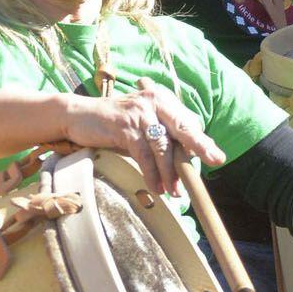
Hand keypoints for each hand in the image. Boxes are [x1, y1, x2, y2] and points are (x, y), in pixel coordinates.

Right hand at [61, 78, 224, 196]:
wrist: (76, 115)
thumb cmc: (111, 124)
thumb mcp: (140, 127)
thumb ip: (160, 138)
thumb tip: (185, 163)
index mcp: (161, 99)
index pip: (187, 122)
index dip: (200, 142)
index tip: (214, 158)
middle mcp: (154, 101)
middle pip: (183, 127)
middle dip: (200, 146)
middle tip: (216, 160)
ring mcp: (139, 112)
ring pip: (162, 146)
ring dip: (170, 172)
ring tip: (175, 192)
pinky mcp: (124, 125)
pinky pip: (144, 154)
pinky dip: (151, 174)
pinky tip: (155, 188)